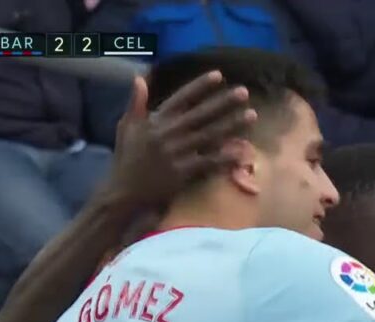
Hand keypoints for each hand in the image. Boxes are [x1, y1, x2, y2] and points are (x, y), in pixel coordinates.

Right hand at [104, 71, 256, 212]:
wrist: (124, 192)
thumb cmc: (127, 159)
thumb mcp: (126, 127)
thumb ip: (135, 103)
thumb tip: (140, 77)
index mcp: (155, 121)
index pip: (181, 98)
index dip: (200, 86)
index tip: (219, 75)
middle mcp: (167, 134)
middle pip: (200, 114)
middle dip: (223, 102)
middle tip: (244, 92)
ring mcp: (176, 154)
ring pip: (209, 136)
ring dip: (231, 125)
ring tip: (251, 115)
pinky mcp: (182, 173)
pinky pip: (208, 162)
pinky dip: (226, 156)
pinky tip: (242, 150)